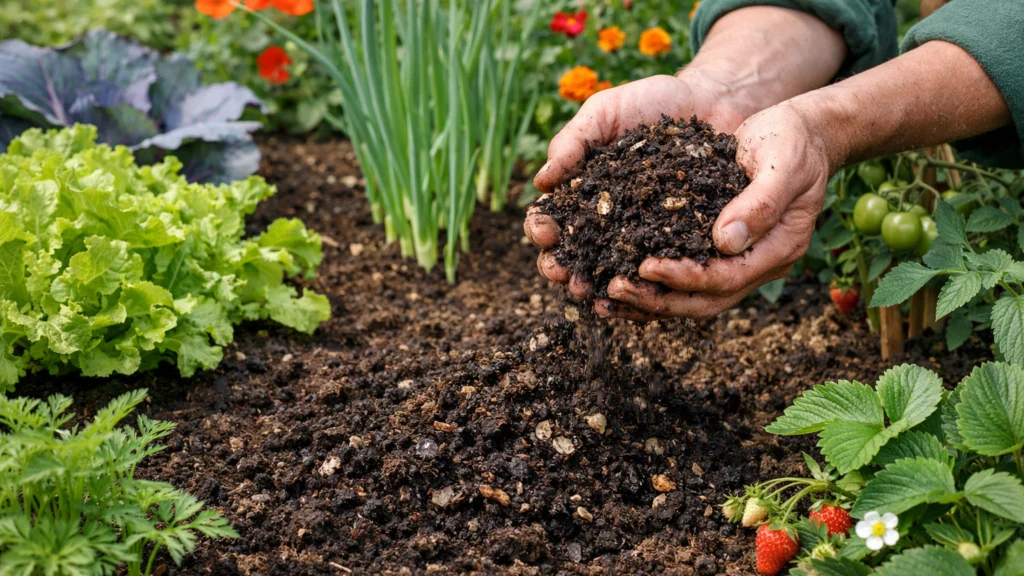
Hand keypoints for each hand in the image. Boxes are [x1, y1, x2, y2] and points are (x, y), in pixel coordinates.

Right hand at [524, 74, 748, 298]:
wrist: (713, 101)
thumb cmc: (652, 102)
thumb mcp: (606, 111)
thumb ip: (573, 142)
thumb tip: (541, 182)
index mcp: (581, 192)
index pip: (551, 218)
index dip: (541, 230)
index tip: (544, 234)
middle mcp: (607, 220)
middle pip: (575, 253)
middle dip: (563, 269)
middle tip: (565, 276)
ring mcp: (642, 234)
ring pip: (612, 269)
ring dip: (597, 285)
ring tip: (593, 294)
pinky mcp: (679, 241)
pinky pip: (660, 267)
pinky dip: (646, 284)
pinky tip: (639, 293)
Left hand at [603, 102, 830, 319]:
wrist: (802, 133)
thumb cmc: (794, 141)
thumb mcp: (784, 164)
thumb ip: (761, 203)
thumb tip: (725, 242)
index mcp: (778, 249)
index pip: (726, 278)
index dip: (685, 277)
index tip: (645, 267)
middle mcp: (757, 264)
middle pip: (703, 300)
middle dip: (657, 299)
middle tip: (613, 289)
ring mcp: (738, 261)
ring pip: (690, 297)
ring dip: (647, 301)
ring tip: (604, 298)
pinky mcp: (716, 250)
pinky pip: (682, 276)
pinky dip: (650, 283)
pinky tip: (615, 276)